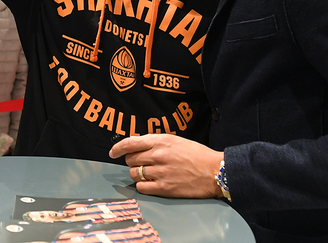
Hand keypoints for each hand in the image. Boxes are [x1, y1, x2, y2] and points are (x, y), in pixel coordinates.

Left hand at [109, 134, 223, 198]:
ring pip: (133, 174)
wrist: (214, 171)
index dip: (117, 148)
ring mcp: (160, 172)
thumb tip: (136, 144)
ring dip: (137, 174)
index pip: (130, 143)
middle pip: (130, 160)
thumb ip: (156, 142)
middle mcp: (158, 156)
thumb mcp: (175, 140)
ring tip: (149, 173)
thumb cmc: (197, 154)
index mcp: (161, 141)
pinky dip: (142, 185)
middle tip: (142, 163)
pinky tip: (151, 183)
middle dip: (132, 161)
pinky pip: (141, 187)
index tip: (112, 152)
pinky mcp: (164, 188)